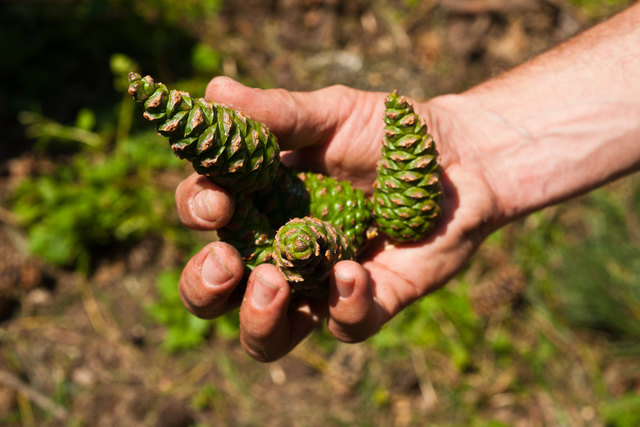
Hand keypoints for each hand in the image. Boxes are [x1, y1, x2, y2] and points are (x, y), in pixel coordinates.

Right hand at [175, 77, 500, 360]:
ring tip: (274, 282)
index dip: (197, 211)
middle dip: (205, 286)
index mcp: (260, 201)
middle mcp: (281, 250)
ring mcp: (321, 285)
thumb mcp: (333, 114)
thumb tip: (215, 91)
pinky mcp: (368, 304)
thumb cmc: (388, 132)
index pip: (206, 215)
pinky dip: (343, 306)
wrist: (462, 157)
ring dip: (257, 318)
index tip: (217, 201)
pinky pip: (343, 326)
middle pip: (216, 292)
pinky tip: (353, 272)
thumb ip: (278, 113)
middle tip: (227, 262)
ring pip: (266, 335)